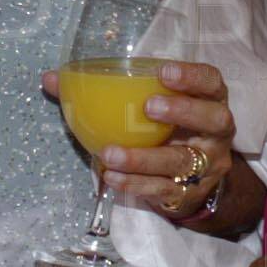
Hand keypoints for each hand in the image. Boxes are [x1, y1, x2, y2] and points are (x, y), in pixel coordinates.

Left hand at [40, 59, 235, 219]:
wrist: (191, 182)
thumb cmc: (164, 129)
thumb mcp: (146, 105)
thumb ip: (103, 90)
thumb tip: (52, 78)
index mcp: (208, 101)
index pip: (211, 82)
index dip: (192, 76)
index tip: (163, 71)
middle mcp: (215, 133)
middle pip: (213, 119)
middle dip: (183, 111)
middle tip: (148, 107)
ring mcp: (206, 166)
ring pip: (182, 161)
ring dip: (144, 157)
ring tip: (110, 153)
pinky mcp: (189, 194)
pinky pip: (163, 190)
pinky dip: (136, 183)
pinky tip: (111, 177)